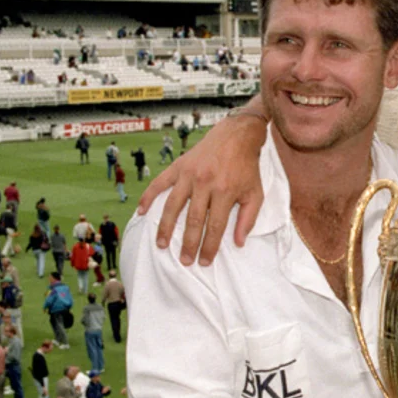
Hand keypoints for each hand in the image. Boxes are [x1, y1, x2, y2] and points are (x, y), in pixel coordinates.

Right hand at [137, 113, 267, 265]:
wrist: (236, 136)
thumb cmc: (247, 168)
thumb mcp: (256, 193)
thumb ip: (248, 219)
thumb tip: (238, 243)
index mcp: (225, 191)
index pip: (215, 226)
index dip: (209, 246)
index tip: (204, 261)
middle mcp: (205, 183)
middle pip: (193, 220)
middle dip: (188, 243)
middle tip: (184, 261)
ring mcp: (189, 174)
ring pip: (173, 205)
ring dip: (165, 227)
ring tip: (161, 244)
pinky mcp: (178, 166)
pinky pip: (159, 183)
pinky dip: (148, 197)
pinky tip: (141, 212)